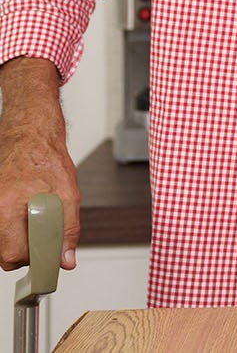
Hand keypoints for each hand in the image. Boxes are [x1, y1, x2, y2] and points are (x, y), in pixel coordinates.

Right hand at [0, 60, 80, 271]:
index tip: (47, 260)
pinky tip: (23, 215)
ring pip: (0, 243)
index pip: (13, 255)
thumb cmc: (47, 160)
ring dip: (17, 241)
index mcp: (9, 207)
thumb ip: (67, 229)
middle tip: (43, 238)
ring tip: (33, 221)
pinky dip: (10, 229)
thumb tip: (65, 260)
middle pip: (4, 254)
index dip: (33, 260)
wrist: (30, 136)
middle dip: (25, 252)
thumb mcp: (68, 194)